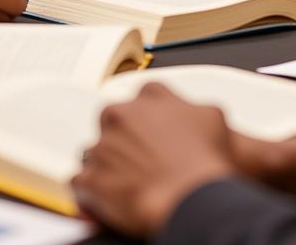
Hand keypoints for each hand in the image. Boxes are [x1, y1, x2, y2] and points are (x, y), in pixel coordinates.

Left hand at [73, 83, 236, 236]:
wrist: (190, 199)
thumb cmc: (203, 162)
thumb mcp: (214, 118)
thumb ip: (194, 108)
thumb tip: (193, 114)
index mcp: (150, 97)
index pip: (144, 95)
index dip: (151, 115)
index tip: (155, 129)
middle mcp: (122, 115)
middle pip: (114, 119)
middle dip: (124, 136)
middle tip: (143, 158)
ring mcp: (104, 146)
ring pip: (97, 150)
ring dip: (110, 164)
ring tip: (132, 183)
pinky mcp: (91, 179)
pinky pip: (81, 182)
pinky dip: (93, 192)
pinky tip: (112, 200)